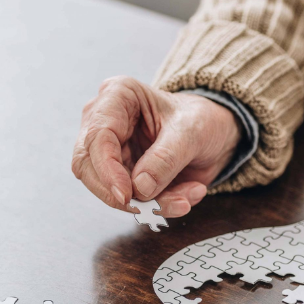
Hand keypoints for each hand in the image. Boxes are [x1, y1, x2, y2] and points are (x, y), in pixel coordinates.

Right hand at [72, 76, 241, 217]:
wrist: (214, 133)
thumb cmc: (200, 119)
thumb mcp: (191, 132)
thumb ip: (166, 158)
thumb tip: (139, 187)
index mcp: (117, 96)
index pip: (97, 136)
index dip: (107, 169)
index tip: (127, 195)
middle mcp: (105, 122)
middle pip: (89, 167)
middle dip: (124, 194)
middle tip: (155, 208)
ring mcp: (110, 150)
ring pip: (109, 189)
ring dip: (148, 204)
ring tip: (185, 200)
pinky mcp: (120, 174)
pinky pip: (129, 200)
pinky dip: (158, 205)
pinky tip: (186, 196)